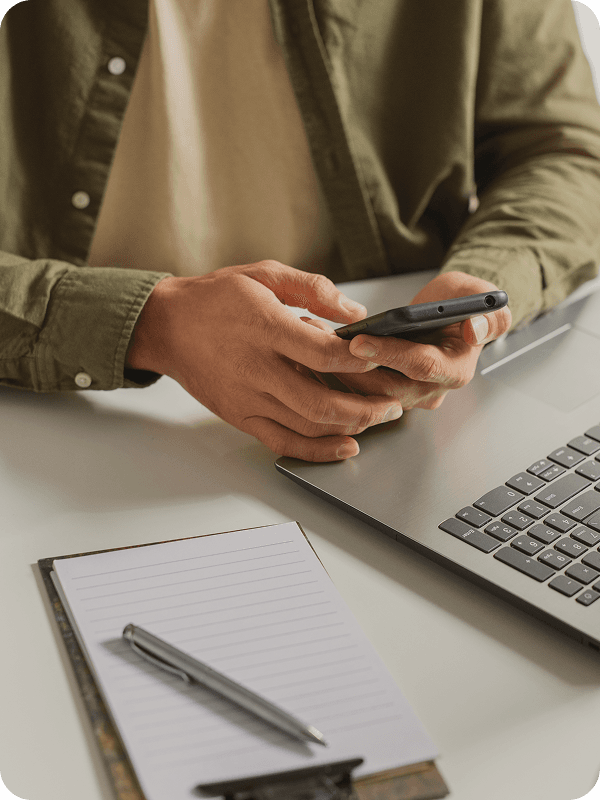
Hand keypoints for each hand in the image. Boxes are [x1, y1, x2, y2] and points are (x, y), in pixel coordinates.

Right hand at [127, 261, 403, 460]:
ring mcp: (247, 398)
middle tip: (393, 404)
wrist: (166, 327)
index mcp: (264, 327)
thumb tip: (355, 312)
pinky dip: (318, 451)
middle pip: (321, 401)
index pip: (323, 353)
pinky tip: (345, 446)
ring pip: (308, 426)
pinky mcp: (241, 417)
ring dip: (350, 427)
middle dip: (366, 408)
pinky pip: (284, 442)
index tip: (382, 356)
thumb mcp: (263, 275)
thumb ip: (312, 288)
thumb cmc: (215, 299)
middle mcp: (256, 368)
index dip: (360, 358)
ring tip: (377, 418)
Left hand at [303, 271, 511, 410]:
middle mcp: (429, 390)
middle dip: (350, 364)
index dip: (390, 354)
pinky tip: (307, 349)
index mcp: (455, 370)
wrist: (448, 314)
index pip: (420, 366)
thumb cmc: (463, 303)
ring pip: (364, 393)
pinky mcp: (382, 394)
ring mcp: (404, 395)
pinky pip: (353, 391)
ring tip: (308, 336)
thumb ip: (489, 314)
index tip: (359, 340)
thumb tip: (476, 328)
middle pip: (385, 387)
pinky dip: (330, 373)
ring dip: (333, 368)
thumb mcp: (482, 299)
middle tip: (318, 338)